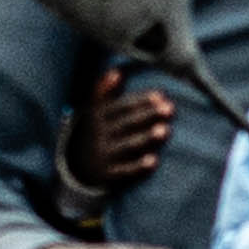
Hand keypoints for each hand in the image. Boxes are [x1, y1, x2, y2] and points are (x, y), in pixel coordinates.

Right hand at [71, 69, 190, 199]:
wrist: (78, 168)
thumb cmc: (97, 133)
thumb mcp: (95, 112)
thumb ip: (104, 92)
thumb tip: (116, 72)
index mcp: (98, 117)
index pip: (121, 106)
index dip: (141, 100)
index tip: (160, 95)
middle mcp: (99, 136)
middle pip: (127, 123)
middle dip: (149, 115)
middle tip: (170, 109)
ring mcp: (104, 155)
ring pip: (128, 145)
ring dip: (147, 137)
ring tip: (166, 130)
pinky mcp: (108, 176)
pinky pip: (125, 171)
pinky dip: (138, 167)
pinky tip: (154, 161)